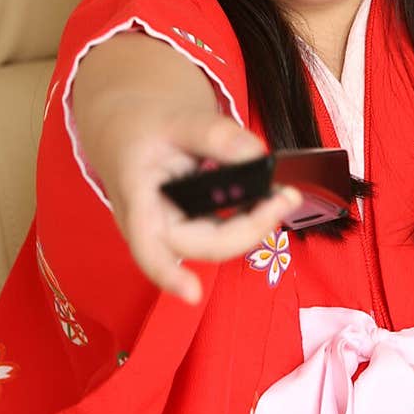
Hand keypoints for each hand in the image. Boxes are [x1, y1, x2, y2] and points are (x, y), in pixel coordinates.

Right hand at [98, 104, 299, 304]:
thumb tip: (256, 155)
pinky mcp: (193, 226)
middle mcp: (153, 225)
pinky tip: (269, 197)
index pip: (148, 245)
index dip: (168, 273)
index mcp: (137, 200)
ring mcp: (174, 230)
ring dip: (253, 225)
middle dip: (248, 229)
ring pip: (217, 242)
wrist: (127, 126)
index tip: (193, 294)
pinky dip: (249, 216)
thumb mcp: (174, 119)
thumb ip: (215, 135)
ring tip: (283, 195)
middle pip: (202, 245)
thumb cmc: (141, 125)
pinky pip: (222, 231)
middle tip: (285, 198)